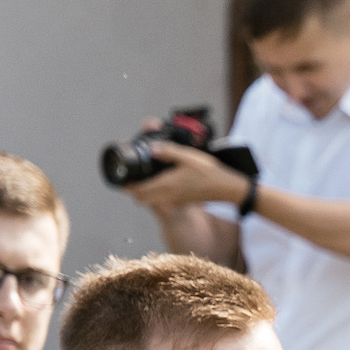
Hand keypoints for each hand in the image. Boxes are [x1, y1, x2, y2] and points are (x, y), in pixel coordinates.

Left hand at [124, 137, 247, 213]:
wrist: (226, 188)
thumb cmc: (209, 172)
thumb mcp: (188, 156)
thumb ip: (168, 151)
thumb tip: (152, 148)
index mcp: (166, 185)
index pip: (137, 191)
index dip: (126, 185)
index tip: (123, 176)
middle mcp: (168, 196)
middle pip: (140, 199)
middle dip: (133, 189)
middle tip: (132, 177)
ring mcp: (175, 201)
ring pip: (150, 201)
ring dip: (144, 193)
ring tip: (145, 179)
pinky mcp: (182, 202)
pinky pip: (162, 201)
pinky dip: (156, 194)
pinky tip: (162, 182)